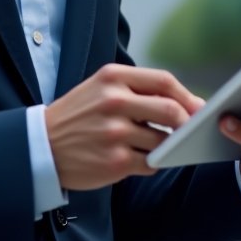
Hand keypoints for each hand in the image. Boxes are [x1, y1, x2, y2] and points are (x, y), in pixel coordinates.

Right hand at [45, 63, 203, 190]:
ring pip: (163, 141)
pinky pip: (150, 163)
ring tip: (158, 145)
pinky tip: (141, 158)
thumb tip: (183, 103)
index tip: (198, 107)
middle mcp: (114, 101)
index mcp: (113, 77)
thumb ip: (137, 90)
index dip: (186, 95)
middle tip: (191, 131)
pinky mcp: (115, 161)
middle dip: (186, 123)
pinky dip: (152, 162)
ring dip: (167, 146)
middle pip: (170, 111)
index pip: (164, 81)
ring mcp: (115, 132)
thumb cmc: (78, 115)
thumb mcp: (100, 87)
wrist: (42, 145)